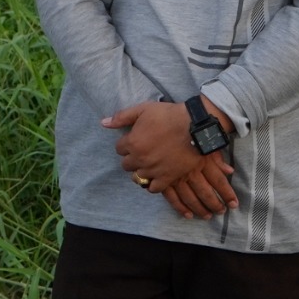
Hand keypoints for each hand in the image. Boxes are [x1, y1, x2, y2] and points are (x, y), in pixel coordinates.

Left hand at [102, 99, 237, 219]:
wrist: (194, 127)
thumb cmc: (169, 115)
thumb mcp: (143, 109)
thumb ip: (122, 117)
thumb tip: (103, 123)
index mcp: (132, 142)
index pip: (119, 149)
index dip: (126, 144)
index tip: (135, 140)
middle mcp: (140, 159)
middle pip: (127, 165)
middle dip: (132, 158)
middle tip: (143, 152)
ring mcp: (153, 170)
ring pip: (138, 177)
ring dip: (142, 170)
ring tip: (150, 164)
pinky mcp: (167, 178)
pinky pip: (153, 188)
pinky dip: (153, 184)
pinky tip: (156, 177)